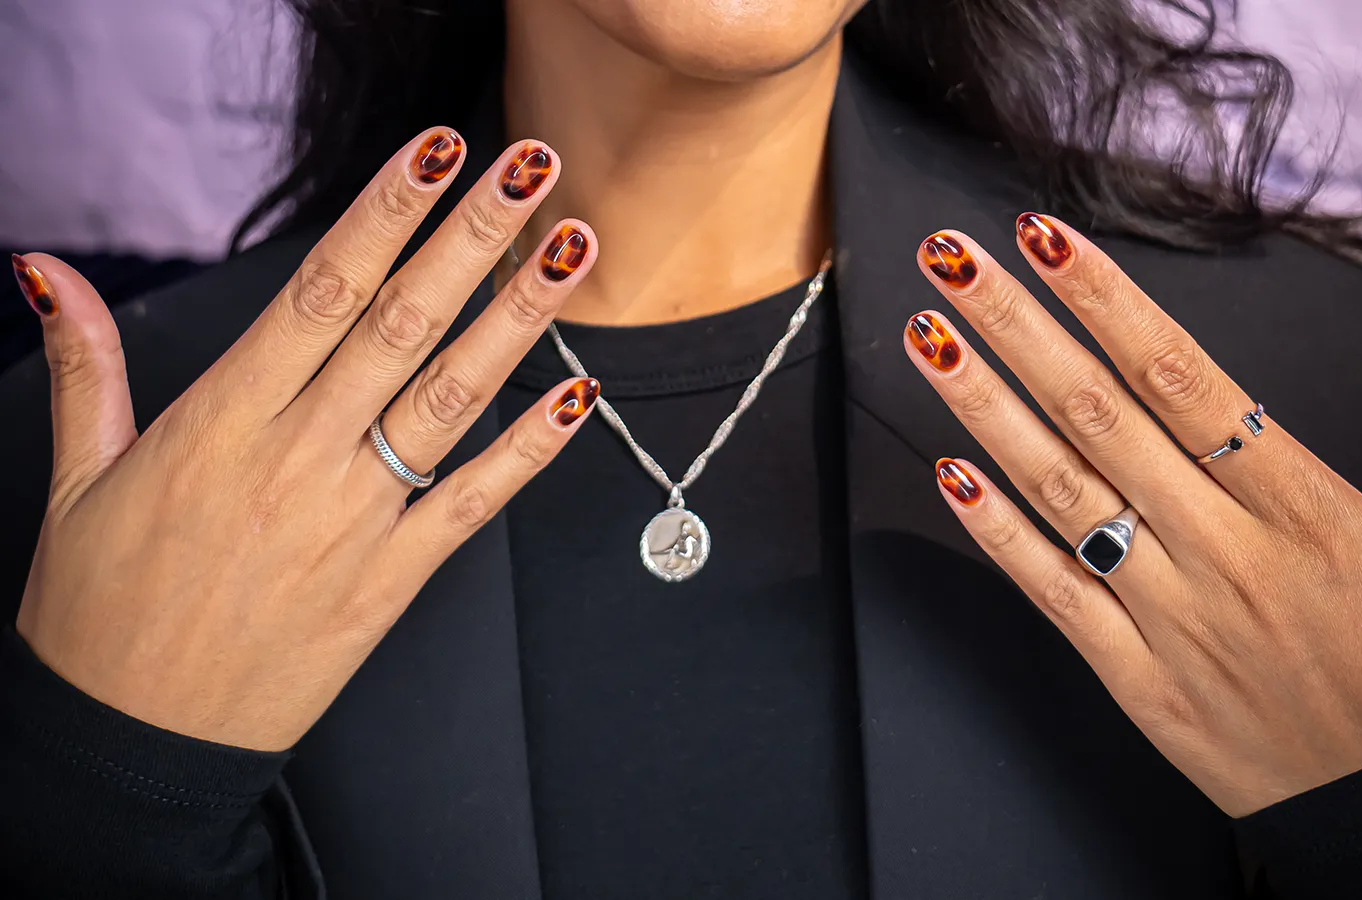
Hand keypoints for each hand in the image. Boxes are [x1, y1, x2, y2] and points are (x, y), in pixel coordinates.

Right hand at [11, 129, 598, 750]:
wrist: (130, 745)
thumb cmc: (101, 612)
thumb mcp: (76, 479)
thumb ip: (84, 368)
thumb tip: (45, 271)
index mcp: (219, 423)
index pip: (320, 291)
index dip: (386, 214)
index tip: (436, 154)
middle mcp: (296, 461)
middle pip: (400, 325)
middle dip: (471, 238)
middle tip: (529, 168)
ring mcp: (350, 522)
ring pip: (449, 399)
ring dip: (518, 320)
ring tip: (571, 251)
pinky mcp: (387, 583)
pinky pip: (471, 504)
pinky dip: (530, 452)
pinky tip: (579, 398)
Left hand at [903, 215, 1361, 815]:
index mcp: (1308, 512)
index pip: (1183, 379)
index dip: (1106, 303)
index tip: (1046, 243)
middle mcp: (1227, 554)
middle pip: (1101, 415)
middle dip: (1018, 328)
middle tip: (954, 262)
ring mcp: (1173, 618)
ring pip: (1062, 490)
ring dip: (986, 407)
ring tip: (930, 338)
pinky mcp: (1138, 680)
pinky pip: (1054, 593)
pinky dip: (997, 532)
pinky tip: (949, 471)